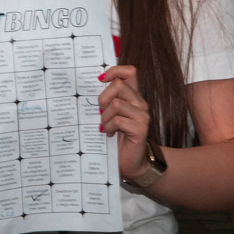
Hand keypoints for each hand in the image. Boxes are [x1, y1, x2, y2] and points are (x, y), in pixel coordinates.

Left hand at [97, 63, 153, 179]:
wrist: (131, 162)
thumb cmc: (117, 138)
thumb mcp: (109, 115)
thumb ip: (106, 101)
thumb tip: (90, 86)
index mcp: (133, 97)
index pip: (130, 72)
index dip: (115, 70)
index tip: (100, 79)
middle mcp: (140, 103)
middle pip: (119, 85)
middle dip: (103, 99)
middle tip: (101, 113)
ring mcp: (142, 115)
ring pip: (116, 104)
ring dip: (105, 117)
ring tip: (106, 127)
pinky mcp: (140, 128)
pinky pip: (118, 120)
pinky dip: (109, 127)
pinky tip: (110, 134)